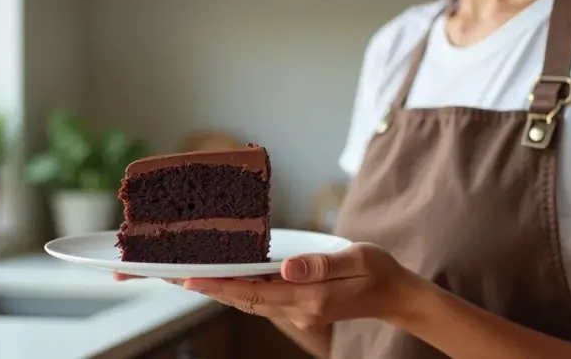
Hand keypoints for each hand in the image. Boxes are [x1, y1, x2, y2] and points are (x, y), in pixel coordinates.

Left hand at [180, 243, 418, 329]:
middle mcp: (300, 310)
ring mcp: (299, 312)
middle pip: (244, 301)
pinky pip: (263, 300)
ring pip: (250, 302)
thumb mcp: (355, 258)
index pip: (255, 292)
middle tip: (175, 276)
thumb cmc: (377, 271)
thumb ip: (320, 264)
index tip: (191, 279)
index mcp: (310, 298)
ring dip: (220, 291)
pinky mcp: (301, 308)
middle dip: (209, 289)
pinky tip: (225, 278)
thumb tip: (287, 267)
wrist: (396, 295)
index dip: (221, 286)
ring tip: (190, 277)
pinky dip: (240, 289)